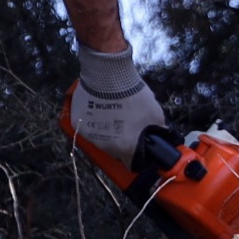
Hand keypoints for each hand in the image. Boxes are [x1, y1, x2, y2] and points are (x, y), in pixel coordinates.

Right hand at [69, 45, 165, 163]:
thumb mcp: (155, 113)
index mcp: (125, 148)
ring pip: (99, 138)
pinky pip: (86, 125)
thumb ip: (158, 128)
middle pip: (114, 150)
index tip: (138, 146)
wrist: (108, 75)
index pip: (131, 163)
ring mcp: (89, 135)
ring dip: (106, 130)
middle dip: (121, 140)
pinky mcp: (76, 122)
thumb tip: (161, 134)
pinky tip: (99, 106)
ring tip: (112, 112)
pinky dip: (92, 119)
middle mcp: (105, 146)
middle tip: (126, 123)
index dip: (136, 156)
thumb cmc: (133, 95)